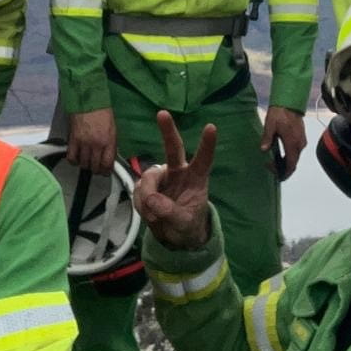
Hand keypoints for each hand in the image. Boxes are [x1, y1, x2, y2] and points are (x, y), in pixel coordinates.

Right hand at [68, 107, 116, 172]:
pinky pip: (71, 157)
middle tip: (96, 167)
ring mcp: (84, 143)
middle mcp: (97, 144)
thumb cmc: (102, 112)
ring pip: (84, 164)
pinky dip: (73, 160)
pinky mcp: (73, 140)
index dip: (106, 171)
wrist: (88, 100)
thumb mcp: (113, 129)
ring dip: (85, 165)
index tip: (105, 172)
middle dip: (96, 170)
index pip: (107, 164)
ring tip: (86, 161)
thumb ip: (111, 144)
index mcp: (109, 141)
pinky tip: (76, 158)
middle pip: (95, 167)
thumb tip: (109, 157)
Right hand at [133, 109, 216, 250]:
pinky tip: (148, 214)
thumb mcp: (185, 224)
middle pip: (173, 148)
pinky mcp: (147, 186)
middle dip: (168, 131)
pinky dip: (140, 204)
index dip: (207, 144)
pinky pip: (138, 190)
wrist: (174, 237)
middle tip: (162, 113)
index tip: (211, 127)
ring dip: (147, 196)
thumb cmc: (188, 225)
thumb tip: (152, 200)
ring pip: (149, 177)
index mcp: (196, 178)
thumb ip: (171, 212)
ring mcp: (162, 178)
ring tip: (153, 215)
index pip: (203, 159)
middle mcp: (178, 172)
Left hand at [260, 105, 304, 180]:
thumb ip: (267, 138)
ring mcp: (301, 141)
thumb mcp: (270, 125)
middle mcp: (299, 145)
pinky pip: (296, 150)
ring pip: (295, 157)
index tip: (274, 172)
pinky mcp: (301, 137)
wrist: (290, 102)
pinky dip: (289, 154)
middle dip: (283, 168)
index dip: (283, 173)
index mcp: (292, 144)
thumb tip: (264, 149)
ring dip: (286, 161)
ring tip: (273, 159)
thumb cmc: (280, 113)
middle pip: (293, 163)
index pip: (291, 165)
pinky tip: (280, 151)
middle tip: (270, 165)